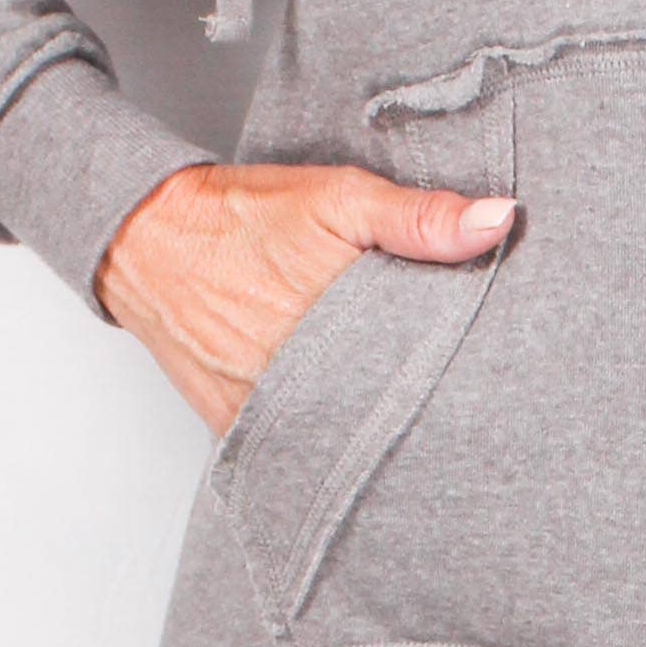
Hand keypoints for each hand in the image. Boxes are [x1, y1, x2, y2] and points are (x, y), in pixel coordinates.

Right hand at [97, 157, 515, 432]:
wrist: (146, 239)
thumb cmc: (243, 217)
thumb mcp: (337, 198)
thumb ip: (419, 217)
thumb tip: (499, 222)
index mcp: (336, 330)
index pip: (421, 374)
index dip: (452, 372)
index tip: (481, 368)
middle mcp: (297, 383)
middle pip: (383, 415)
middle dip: (415, 404)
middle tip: (452, 396)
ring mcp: (263, 414)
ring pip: (340, 437)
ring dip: (368, 424)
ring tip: (398, 407)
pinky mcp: (236, 430)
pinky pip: (293, 448)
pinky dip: (320, 434)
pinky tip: (345, 421)